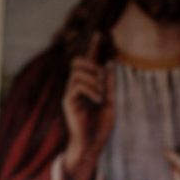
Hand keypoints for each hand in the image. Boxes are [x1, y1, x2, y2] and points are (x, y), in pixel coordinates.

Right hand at [59, 34, 112, 179]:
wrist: (92, 146)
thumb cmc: (100, 128)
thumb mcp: (110, 103)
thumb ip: (108, 85)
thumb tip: (109, 65)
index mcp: (88, 87)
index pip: (89, 63)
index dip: (93, 47)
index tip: (99, 33)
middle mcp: (76, 88)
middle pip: (78, 61)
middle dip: (91, 63)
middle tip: (102, 80)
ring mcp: (71, 94)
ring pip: (78, 72)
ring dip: (94, 79)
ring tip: (101, 96)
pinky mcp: (69, 102)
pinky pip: (78, 85)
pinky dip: (92, 89)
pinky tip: (98, 99)